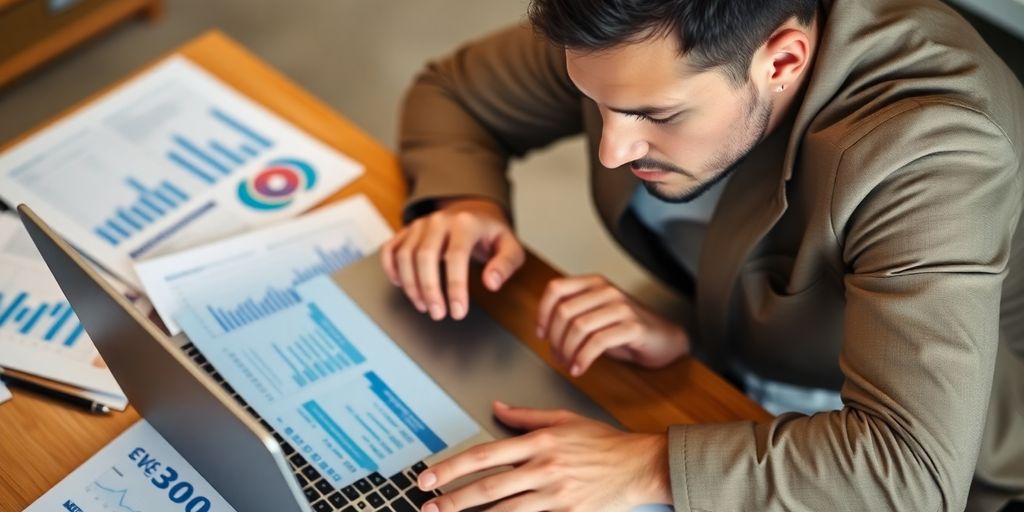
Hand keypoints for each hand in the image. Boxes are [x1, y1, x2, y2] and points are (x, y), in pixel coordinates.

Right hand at [381, 198, 524, 320]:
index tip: (458, 311)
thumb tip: (492, 283)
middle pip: (425, 256)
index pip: (456, 256)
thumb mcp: (510, 246)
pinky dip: (391, 269)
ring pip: (405, 255)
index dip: (455, 287)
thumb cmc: (490, 234)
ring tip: (425, 306)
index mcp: (465, 223)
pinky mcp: (407, 231)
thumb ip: (505, 264)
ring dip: (411, 285)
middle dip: (429, 290)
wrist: (473, 211)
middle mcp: (439, 221)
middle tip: (438, 314)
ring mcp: (420, 225)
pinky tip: (401, 285)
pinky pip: (390, 249)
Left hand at [416, 402, 670, 511]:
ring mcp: (555, 496)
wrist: (640, 466)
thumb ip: (526, 416)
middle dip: (452, 499)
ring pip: (504, 511)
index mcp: (540, 442)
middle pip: (488, 487)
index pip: (485, 455)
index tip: (428, 476)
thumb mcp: (564, 419)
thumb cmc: (603, 443)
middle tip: (427, 505)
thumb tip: (496, 407)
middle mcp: (544, 469)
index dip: (452, 467)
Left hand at [537, 275, 689, 376]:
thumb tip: (545, 330)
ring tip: (568, 364)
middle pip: (564, 311)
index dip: (542, 313)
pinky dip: (583, 358)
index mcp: (594, 283)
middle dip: (555, 339)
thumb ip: (573, 314)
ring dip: (567, 351)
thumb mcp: (595, 316)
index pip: (556, 289)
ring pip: (579, 327)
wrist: (665, 339)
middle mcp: (607, 290)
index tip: (541, 334)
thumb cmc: (627, 330)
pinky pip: (598, 342)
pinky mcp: (633, 326)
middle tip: (557, 357)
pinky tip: (580, 369)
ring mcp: (621, 307)